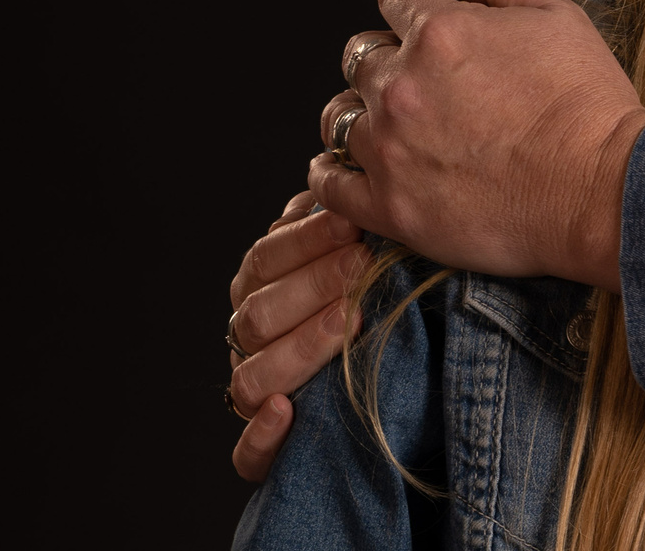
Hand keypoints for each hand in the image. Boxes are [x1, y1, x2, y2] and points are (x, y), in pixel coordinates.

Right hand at [225, 192, 367, 481]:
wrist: (397, 380)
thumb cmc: (373, 296)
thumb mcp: (355, 256)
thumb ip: (344, 228)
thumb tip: (354, 190)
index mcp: (259, 289)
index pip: (265, 260)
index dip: (304, 241)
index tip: (351, 224)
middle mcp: (249, 339)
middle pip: (259, 314)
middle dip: (312, 286)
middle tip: (362, 265)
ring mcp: (254, 393)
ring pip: (253, 378)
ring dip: (300, 347)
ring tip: (347, 321)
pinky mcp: (265, 450)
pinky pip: (247, 454)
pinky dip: (262, 436)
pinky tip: (286, 412)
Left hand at [309, 0, 644, 291]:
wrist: (601, 192)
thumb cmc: (587, 104)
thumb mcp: (559, 16)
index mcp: (441, 32)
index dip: (412, 3)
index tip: (425, 21)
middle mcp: (402, 85)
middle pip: (360, 55)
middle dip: (386, 58)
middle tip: (420, 81)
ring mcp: (390, 149)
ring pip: (338, 116)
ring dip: (359, 112)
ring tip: (387, 126)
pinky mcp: (389, 207)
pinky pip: (328, 185)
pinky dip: (330, 174)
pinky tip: (346, 169)